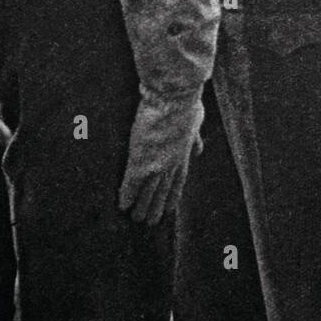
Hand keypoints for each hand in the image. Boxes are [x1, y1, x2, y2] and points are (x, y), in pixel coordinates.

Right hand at [119, 92, 204, 225]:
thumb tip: (199, 150)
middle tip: (152, 222)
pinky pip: (131, 183)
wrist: (175, 98)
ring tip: (136, 220)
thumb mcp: (196, 122)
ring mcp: (156, 164)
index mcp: (184, 154)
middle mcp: (172, 164)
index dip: (173, 195)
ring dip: (142, 207)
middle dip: (158, 207)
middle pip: (164, 191)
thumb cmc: (186, 104)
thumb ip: (195, 138)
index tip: (170, 208)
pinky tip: (121, 206)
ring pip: (148, 191)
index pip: (178, 180)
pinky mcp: (140, 161)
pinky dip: (127, 195)